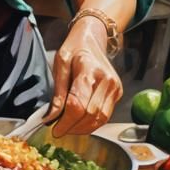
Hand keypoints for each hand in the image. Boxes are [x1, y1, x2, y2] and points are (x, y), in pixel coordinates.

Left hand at [46, 22, 121, 136]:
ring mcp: (115, 88)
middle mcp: (107, 81)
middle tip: (58, 130)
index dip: (65, 122)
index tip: (53, 129)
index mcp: (90, 71)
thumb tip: (51, 118)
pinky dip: (91, 124)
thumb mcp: (60, 64)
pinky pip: (105, 116)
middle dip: (72, 127)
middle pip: (89, 115)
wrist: (93, 39)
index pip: (78, 105)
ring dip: (82, 129)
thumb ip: (57, 93)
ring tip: (68, 127)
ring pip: (100, 120)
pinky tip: (79, 122)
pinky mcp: (118, 93)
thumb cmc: (74, 50)